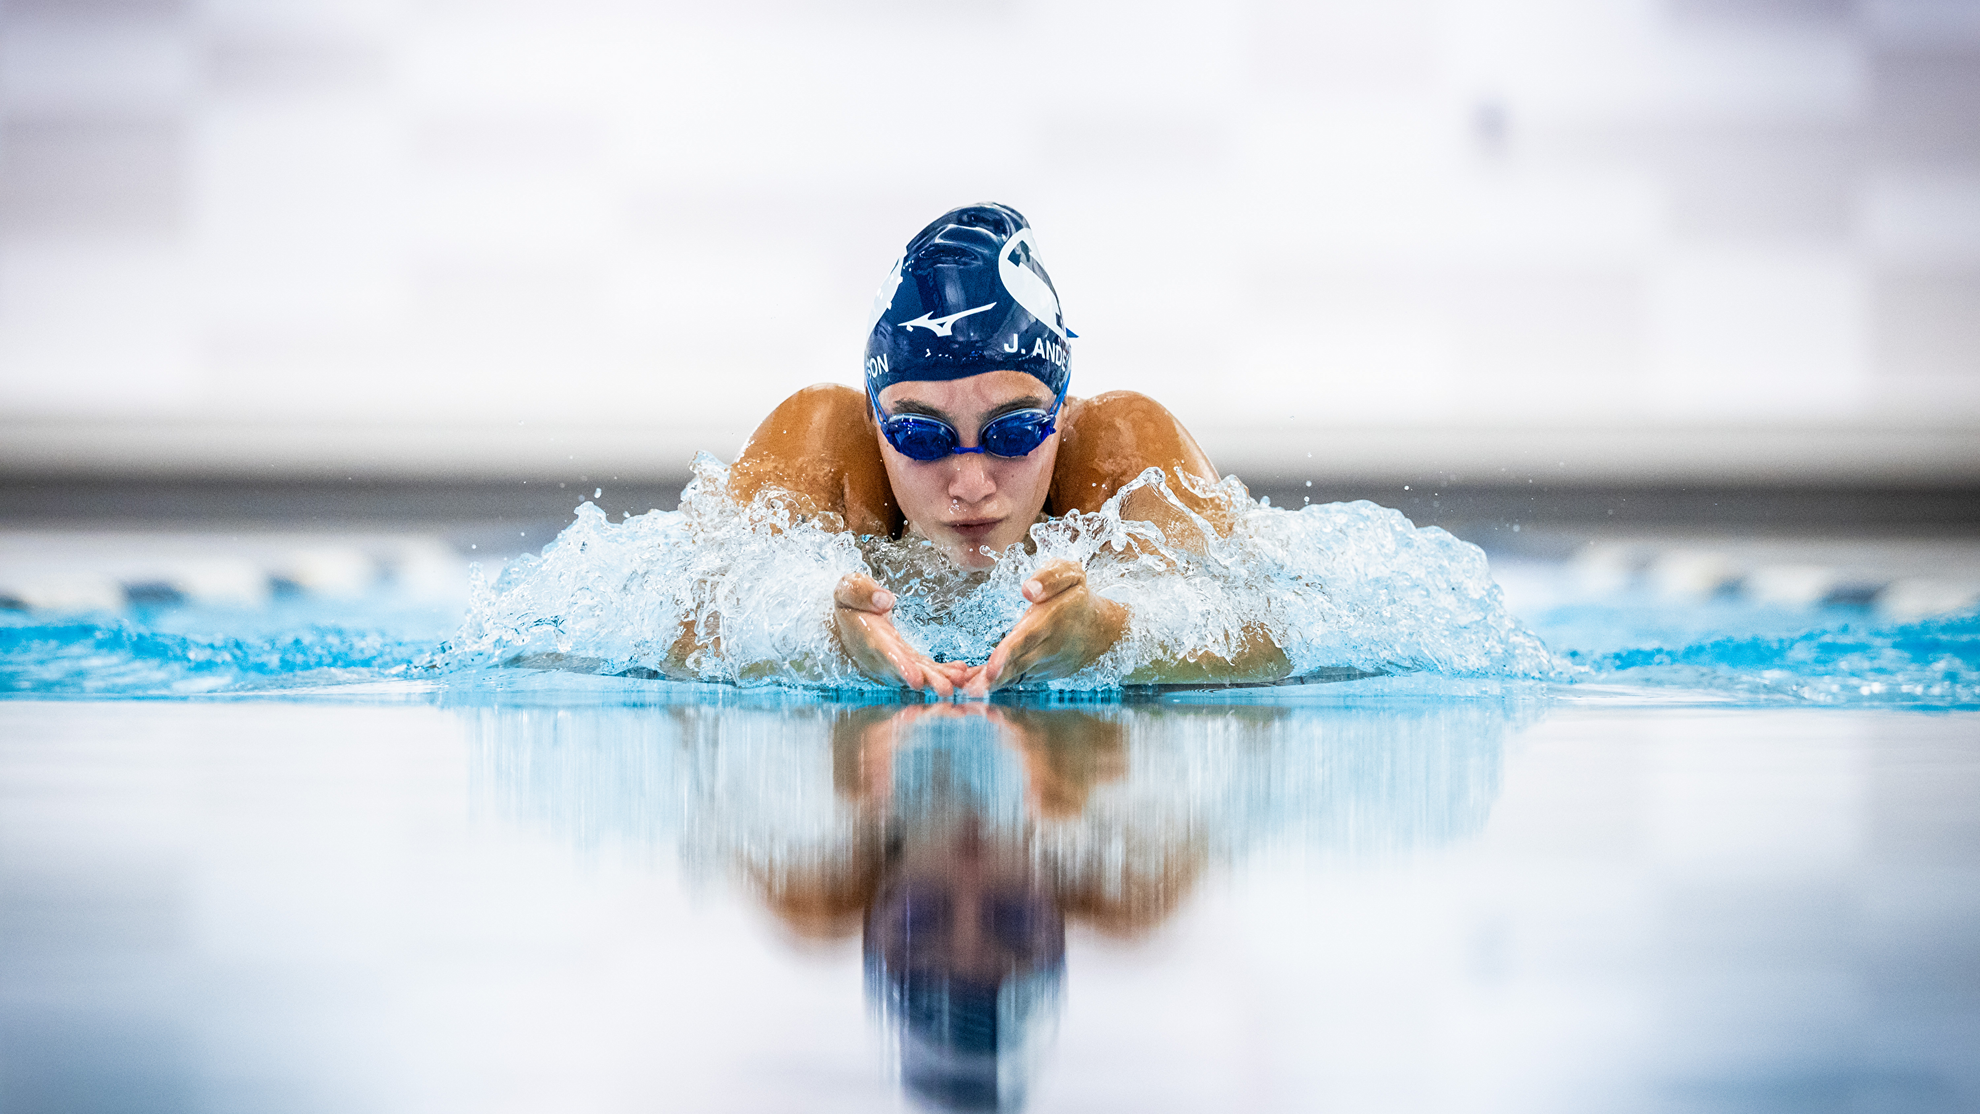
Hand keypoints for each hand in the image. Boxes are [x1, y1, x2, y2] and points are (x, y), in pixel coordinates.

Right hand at [833, 575, 969, 696]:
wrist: (849, 619)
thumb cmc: (850, 602)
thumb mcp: (848, 588)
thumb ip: (862, 592)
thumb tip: (885, 599)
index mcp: (869, 638)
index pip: (885, 654)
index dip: (900, 667)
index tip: (914, 678)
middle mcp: (883, 657)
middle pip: (907, 671)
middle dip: (927, 681)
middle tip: (947, 690)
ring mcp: (896, 661)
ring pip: (920, 673)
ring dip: (940, 678)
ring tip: (961, 680)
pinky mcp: (908, 660)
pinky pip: (926, 668)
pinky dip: (943, 671)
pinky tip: (962, 671)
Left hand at [964, 560, 1127, 695]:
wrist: (1104, 629)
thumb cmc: (1079, 598)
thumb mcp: (1072, 574)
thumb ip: (1051, 577)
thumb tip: (1028, 589)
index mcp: (1052, 620)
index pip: (1028, 638)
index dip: (1008, 653)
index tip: (992, 668)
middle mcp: (1049, 647)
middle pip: (1018, 664)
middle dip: (994, 678)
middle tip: (971, 690)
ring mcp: (1046, 665)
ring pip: (1015, 676)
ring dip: (992, 685)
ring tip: (969, 692)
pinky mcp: (1041, 674)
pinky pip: (1017, 680)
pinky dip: (998, 684)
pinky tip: (975, 686)